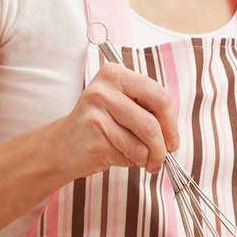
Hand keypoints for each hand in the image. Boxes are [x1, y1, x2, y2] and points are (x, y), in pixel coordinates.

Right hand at [53, 62, 178, 176]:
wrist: (62, 146)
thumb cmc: (101, 127)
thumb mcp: (123, 107)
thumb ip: (148, 111)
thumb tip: (173, 135)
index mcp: (115, 74)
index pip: (159, 95)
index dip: (171, 122)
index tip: (173, 141)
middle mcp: (103, 89)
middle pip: (152, 122)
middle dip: (163, 145)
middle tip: (163, 157)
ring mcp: (96, 112)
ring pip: (143, 142)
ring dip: (149, 158)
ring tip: (142, 160)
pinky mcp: (93, 136)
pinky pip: (129, 154)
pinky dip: (132, 162)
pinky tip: (119, 157)